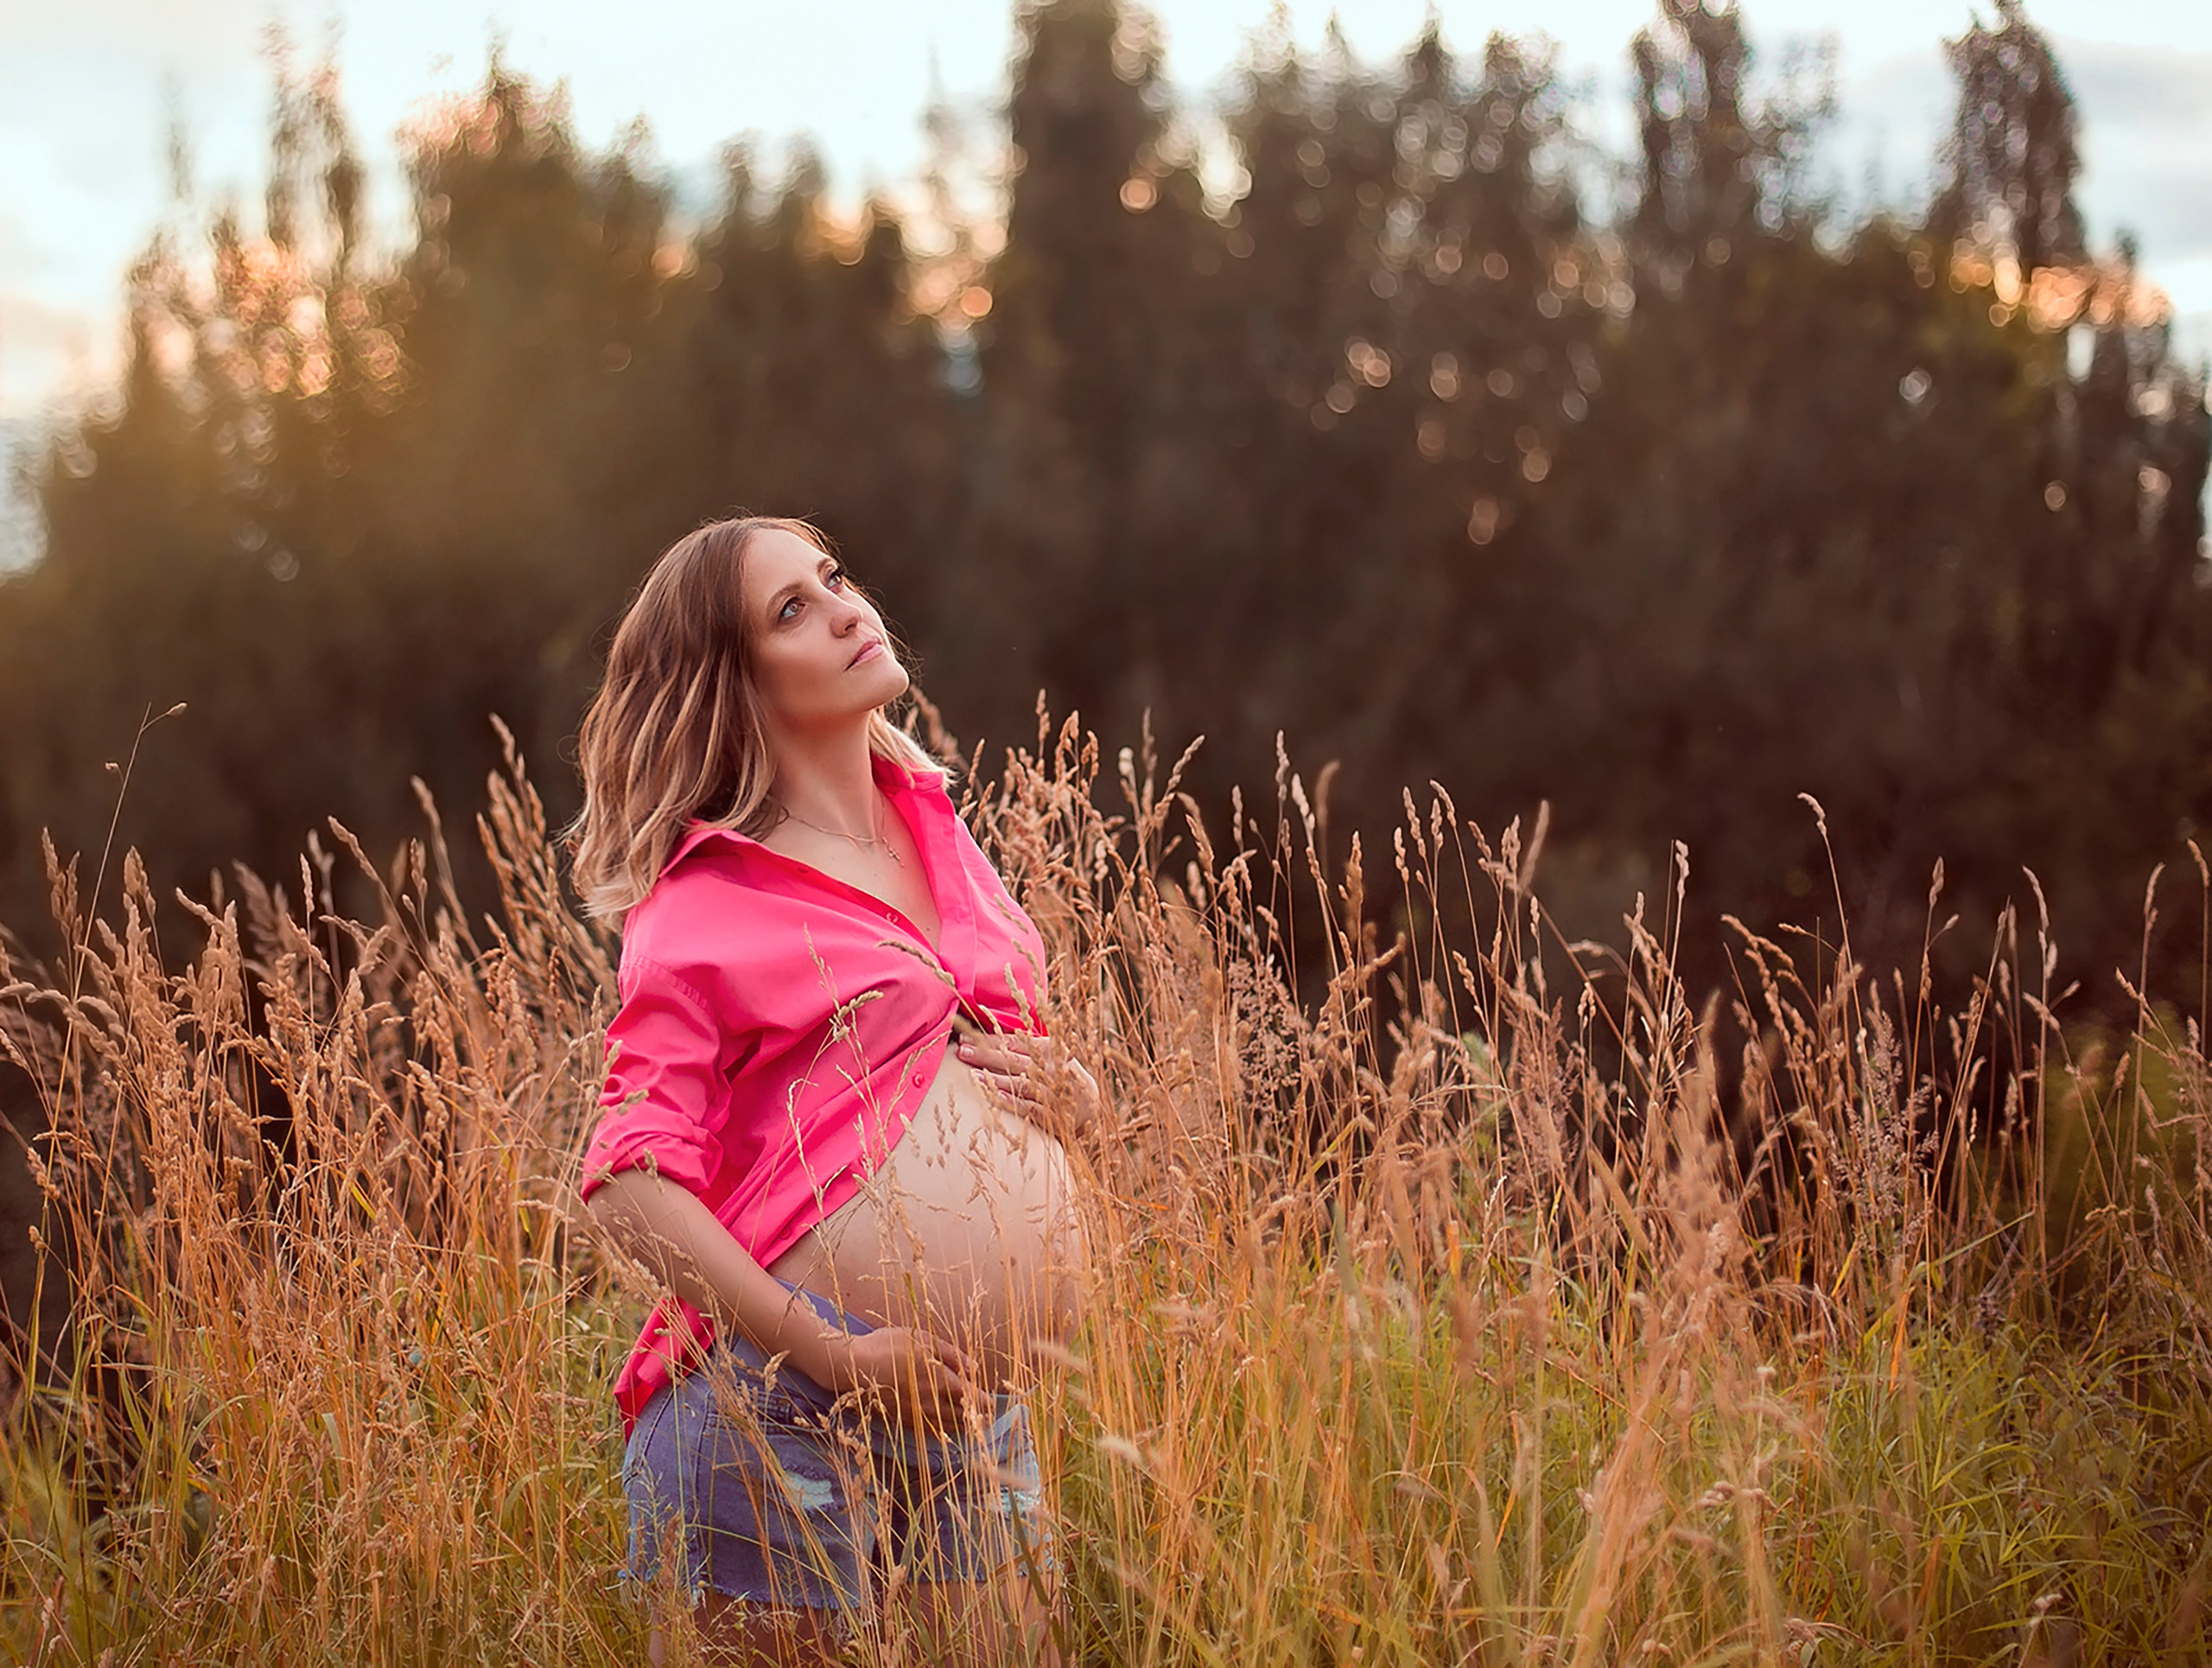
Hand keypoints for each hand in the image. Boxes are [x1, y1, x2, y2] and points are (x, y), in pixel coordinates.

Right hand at [817, 1325, 980, 1432]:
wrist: (853, 1366)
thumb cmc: (889, 1346)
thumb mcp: (923, 1339)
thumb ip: (952, 1354)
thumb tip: (975, 1368)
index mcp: (940, 1378)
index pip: (970, 1394)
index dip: (982, 1400)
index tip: (990, 1402)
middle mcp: (931, 1401)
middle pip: (961, 1414)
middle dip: (974, 1415)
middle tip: (984, 1415)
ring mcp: (916, 1413)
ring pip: (945, 1425)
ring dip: (960, 1424)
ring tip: (968, 1422)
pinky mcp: (902, 1420)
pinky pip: (928, 1430)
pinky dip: (940, 1429)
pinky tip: (942, 1426)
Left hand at [953, 1026, 1102, 1137]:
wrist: (1088, 1104)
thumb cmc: (1057, 1073)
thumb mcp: (1048, 1054)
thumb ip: (1023, 1045)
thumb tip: (984, 1034)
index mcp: (1049, 1048)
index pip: (1014, 1042)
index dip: (990, 1039)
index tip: (966, 1036)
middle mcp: (1051, 1068)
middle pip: (1014, 1060)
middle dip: (987, 1055)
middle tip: (963, 1051)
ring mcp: (1052, 1091)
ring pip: (1021, 1084)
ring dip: (997, 1080)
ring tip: (974, 1076)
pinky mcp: (1052, 1113)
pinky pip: (1029, 1107)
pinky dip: (1012, 1102)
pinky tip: (994, 1098)